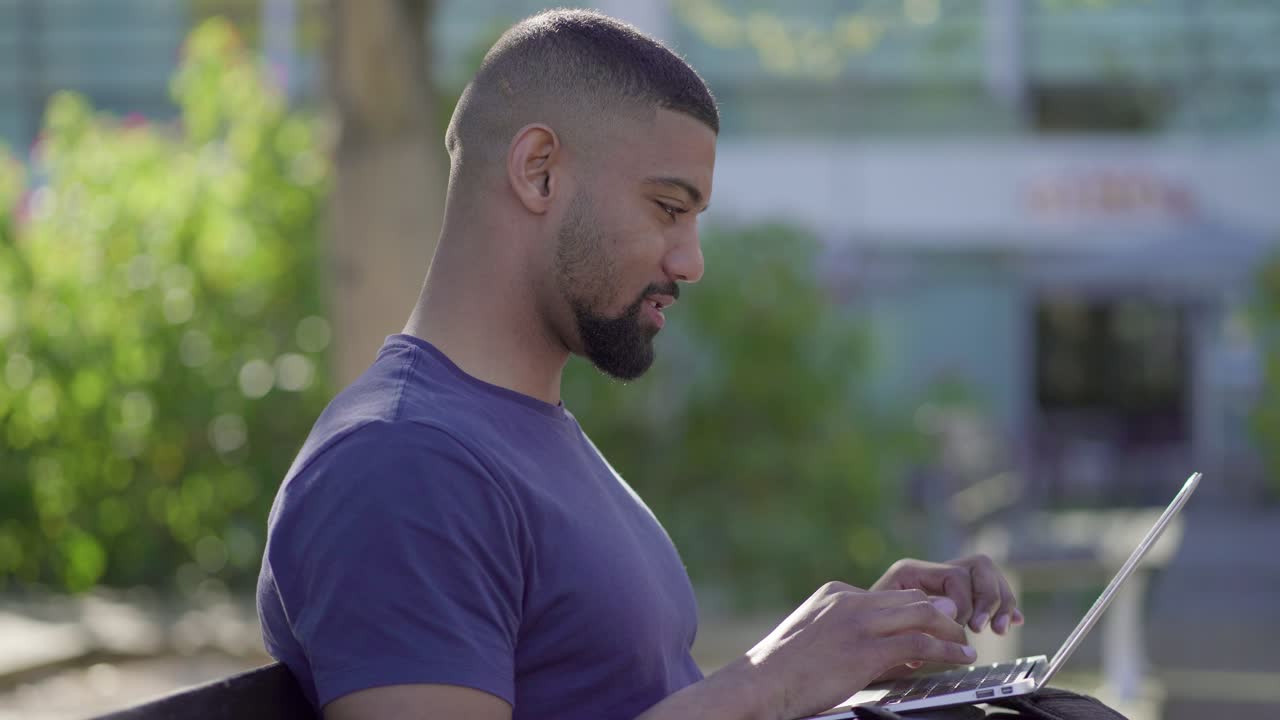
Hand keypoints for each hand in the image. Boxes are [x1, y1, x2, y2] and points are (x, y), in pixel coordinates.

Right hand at [743, 582, 975, 719]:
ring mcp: (859, 623)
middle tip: (958, 631)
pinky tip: (960, 657)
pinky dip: (946, 649)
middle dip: (939, 615)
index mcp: (835, 594)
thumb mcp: (812, 635)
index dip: (913, 613)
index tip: (928, 628)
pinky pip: (919, 644)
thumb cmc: (779, 669)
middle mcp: (850, 600)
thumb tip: (867, 648)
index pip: (888, 595)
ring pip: (921, 614)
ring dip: (950, 630)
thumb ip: (840, 631)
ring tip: (966, 644)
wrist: (760, 681)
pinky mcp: (866, 649)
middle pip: (911, 598)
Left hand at [871, 554, 1024, 634]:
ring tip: (1000, 629)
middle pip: (979, 567)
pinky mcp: (954, 596)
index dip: (966, 604)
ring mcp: (943, 580)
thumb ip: (912, 621)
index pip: (956, 577)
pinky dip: (1003, 604)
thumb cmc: (864, 634)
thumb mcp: (883, 628)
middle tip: (983, 627)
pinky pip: (987, 590)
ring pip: (987, 576)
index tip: (963, 629)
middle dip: (989, 598)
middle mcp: (929, 571)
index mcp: (910, 571)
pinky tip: (1013, 621)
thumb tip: (951, 614)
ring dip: (1000, 602)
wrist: (852, 638)